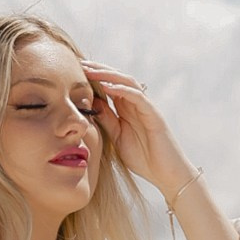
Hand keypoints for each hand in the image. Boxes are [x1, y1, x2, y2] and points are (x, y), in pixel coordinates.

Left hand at [81, 63, 188, 198]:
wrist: (165, 174)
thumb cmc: (144, 159)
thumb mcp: (117, 137)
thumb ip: (107, 120)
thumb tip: (91, 104)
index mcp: (127, 109)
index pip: (110, 86)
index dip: (93, 77)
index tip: (74, 72)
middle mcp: (137, 104)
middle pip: (117, 78)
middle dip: (98, 70)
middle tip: (79, 65)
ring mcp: (146, 108)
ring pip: (127, 82)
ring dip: (108, 75)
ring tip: (91, 71)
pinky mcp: (154, 115)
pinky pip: (138, 97)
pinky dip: (122, 89)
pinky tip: (107, 86)